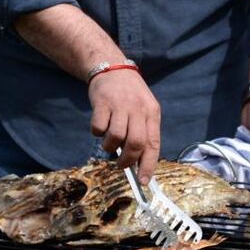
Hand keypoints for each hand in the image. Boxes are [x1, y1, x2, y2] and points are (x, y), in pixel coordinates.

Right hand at [88, 69, 160, 183]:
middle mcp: (138, 109)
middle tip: (121, 165)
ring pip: (116, 137)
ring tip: (108, 142)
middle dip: (127, 160)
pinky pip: (99, 128)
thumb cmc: (129, 94)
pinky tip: (99, 127)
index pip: (153, 144)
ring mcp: (119, 105)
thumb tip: (137, 162)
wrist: (111, 68)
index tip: (143, 181)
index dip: (148, 165)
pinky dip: (97, 133)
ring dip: (110, 147)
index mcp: (152, 112)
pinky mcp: (102, 102)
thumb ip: (142, 131)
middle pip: (136, 143)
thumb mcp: (143, 109)